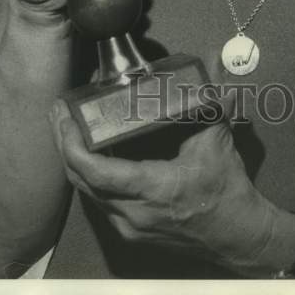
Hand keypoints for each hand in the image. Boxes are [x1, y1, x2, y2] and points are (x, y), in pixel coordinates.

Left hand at [49, 99, 289, 273]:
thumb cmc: (227, 190)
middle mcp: (132, 213)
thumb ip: (211, 98)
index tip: (65, 115)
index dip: (72, 144)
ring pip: (86, 193)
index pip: (96, 171)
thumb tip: (215, 57)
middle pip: (81, 180)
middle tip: (57, 111)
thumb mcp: (218, 140)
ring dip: (72, 160)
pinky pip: (98, 201)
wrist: (237, 237)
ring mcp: (127, 226)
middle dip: (63, 144)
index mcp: (152, 189)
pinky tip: (88, 152)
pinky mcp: (129, 230)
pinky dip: (88, 174)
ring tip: (66, 126)